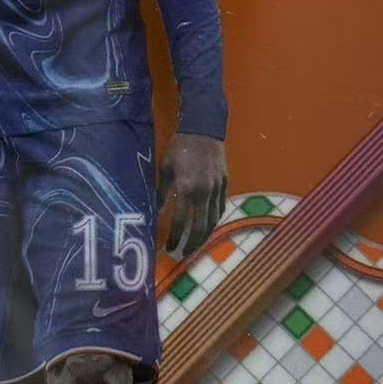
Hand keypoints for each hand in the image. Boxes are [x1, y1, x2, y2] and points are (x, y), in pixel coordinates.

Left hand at [159, 134, 227, 259]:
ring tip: (195, 245)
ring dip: (204, 235)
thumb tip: (157, 213)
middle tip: (183, 254)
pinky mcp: (225, 184)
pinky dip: (214, 220)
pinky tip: (208, 226)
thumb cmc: (180, 147)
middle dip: (191, 243)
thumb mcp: (165, 168)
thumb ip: (162, 192)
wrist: (204, 129)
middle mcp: (204, 192)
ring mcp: (217, 189)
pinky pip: (220, 208)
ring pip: (213, 220)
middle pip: (200, 226)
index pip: (181, 221)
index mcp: (187, 188)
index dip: (175, 237)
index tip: (169, 248)